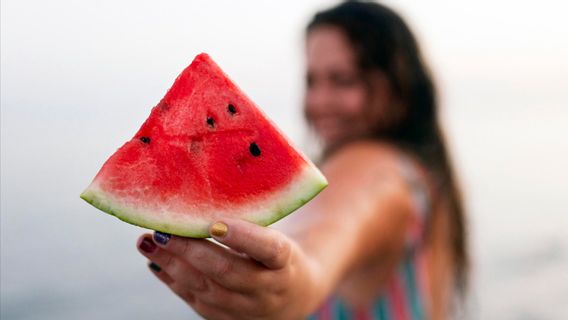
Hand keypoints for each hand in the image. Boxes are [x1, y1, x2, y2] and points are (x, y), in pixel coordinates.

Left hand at [136, 218, 319, 319]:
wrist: (295, 295)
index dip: (243, 237)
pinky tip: (156, 262)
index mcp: (286, 263)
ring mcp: (247, 309)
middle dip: (190, 250)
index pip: (269, 249)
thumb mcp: (279, 235)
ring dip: (172, 265)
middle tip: (163, 230)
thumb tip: (220, 182)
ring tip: (147, 242)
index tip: (215, 222)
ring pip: (206, 289)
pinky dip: (173, 281)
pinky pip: (197, 301)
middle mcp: (268, 289)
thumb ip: (255, 218)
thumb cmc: (281, 254)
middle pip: (227, 271)